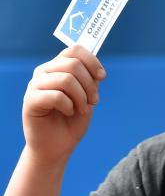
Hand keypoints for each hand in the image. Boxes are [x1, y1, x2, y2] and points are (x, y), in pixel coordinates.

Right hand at [22, 44, 105, 165]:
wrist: (57, 145)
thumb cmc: (73, 119)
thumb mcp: (88, 94)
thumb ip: (90, 78)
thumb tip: (96, 68)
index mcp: (57, 66)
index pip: (75, 50)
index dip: (92, 61)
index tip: (102, 77)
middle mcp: (44, 71)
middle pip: (73, 64)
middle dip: (90, 83)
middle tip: (93, 100)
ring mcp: (35, 85)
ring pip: (66, 79)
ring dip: (81, 96)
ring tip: (82, 108)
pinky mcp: (30, 101)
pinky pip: (56, 96)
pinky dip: (69, 105)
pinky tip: (68, 112)